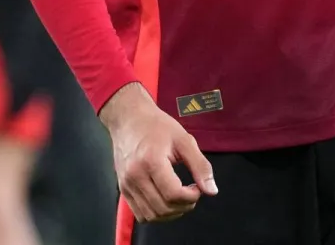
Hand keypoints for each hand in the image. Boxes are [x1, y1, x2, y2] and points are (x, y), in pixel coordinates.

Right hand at [99, 82, 217, 221]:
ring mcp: (126, 184)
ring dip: (171, 214)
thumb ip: (200, 166)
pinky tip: (165, 200)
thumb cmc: (157, 126)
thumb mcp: (184, 140)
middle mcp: (135, 176)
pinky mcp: (123, 189)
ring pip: (151, 216)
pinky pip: (140, 215)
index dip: (191, 197)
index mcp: (151, 161)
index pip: (173, 194)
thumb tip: (212, 191)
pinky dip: (156, 214)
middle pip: (163, 208)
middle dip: (183, 206)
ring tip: (179, 198)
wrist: (128, 119)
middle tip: (191, 193)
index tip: (196, 187)